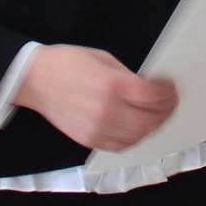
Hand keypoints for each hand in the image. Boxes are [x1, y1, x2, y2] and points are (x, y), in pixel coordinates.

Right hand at [14, 45, 177, 150]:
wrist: (35, 79)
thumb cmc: (67, 63)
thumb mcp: (104, 59)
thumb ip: (128, 76)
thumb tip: (148, 89)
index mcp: (113, 85)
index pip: (152, 96)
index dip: (167, 93)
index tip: (170, 89)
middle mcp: (107, 110)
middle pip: (149, 120)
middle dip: (165, 112)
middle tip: (170, 104)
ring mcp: (97, 128)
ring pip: (137, 136)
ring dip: (152, 127)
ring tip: (157, 117)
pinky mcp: (88, 140)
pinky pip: (120, 146)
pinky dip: (134, 139)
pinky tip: (138, 129)